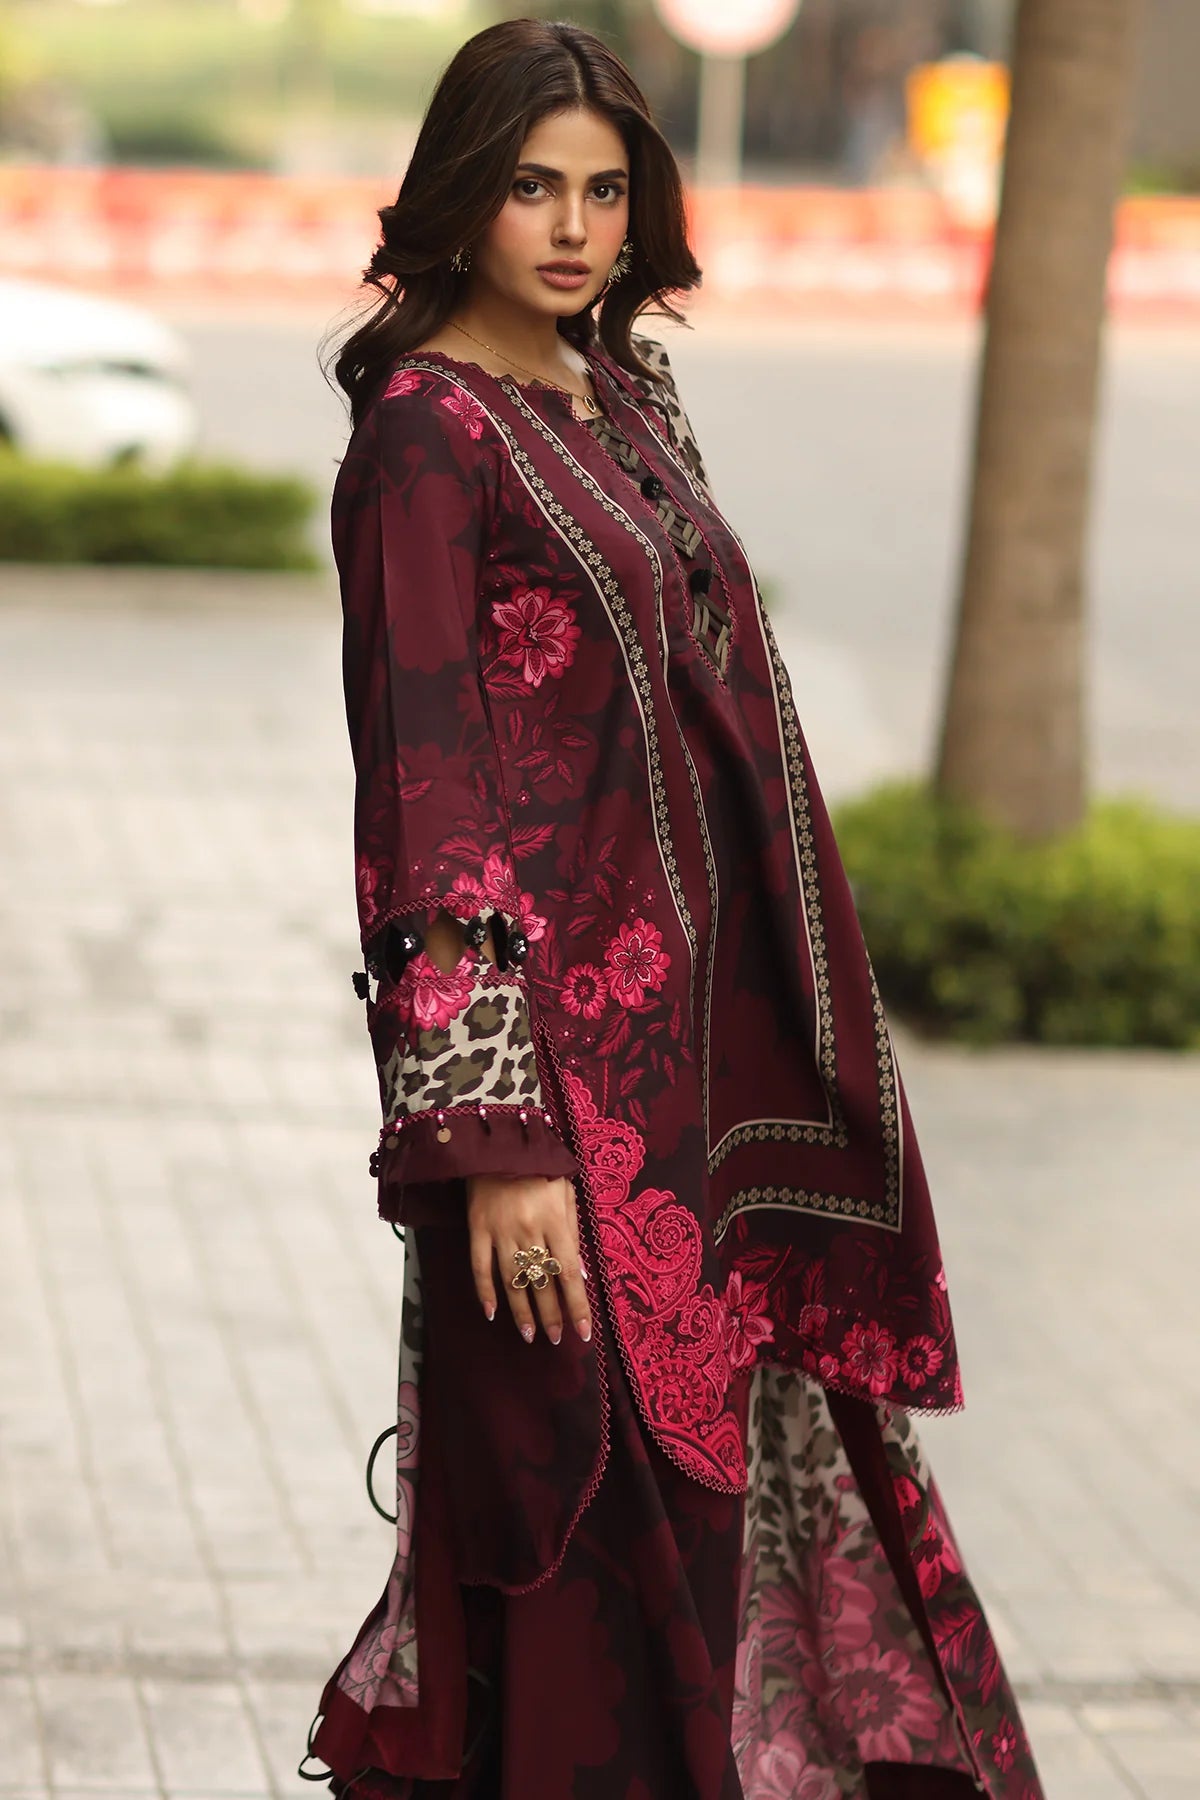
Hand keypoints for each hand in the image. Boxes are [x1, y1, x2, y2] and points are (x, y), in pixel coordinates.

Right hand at [466, 1172, 591, 1345]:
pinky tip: (491, 1313)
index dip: (577, 1305)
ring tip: (529, 1335)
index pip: (570, 1273)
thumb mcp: (566, 1192)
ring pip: (511, 1282)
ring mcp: (499, 1232)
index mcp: (555, 1222)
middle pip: (541, 1283)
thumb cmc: (539, 1167)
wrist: (498, 1143)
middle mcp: (528, 1231)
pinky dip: (484, 1292)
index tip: (583, 1332)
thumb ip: (573, 1231)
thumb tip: (580, 1274)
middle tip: (555, 1339)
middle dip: (550, 1315)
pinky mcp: (476, 1229)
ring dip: (521, 1312)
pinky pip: (479, 1267)